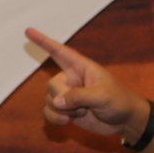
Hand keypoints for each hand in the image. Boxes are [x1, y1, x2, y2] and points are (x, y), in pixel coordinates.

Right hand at [25, 28, 150, 141]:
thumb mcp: (102, 96)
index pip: (59, 52)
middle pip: (52, 85)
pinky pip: (49, 112)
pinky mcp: (66, 110)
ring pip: (49, 100)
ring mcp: (68, 95)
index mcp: (81, 68)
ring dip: (62, 111)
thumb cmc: (119, 101)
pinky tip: (69, 121)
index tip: (28, 31)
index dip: (43, 41)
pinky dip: (56, 118)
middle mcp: (71, 79)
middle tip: (83, 106)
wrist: (125, 121)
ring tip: (82, 112)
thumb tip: (57, 102)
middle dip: (63, 97)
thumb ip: (78, 96)